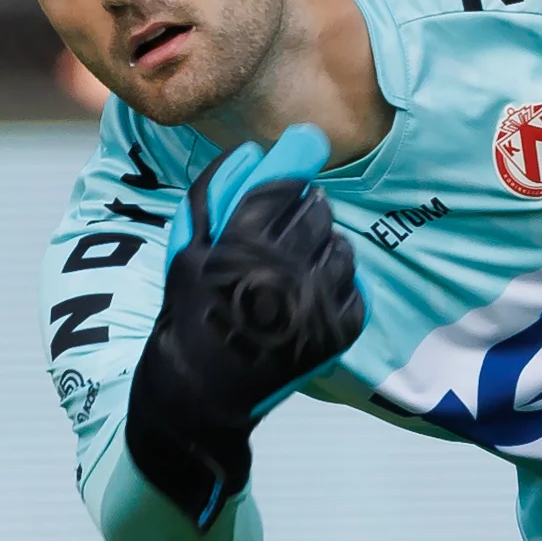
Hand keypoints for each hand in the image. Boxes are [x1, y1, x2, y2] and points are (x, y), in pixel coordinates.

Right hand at [124, 125, 364, 527]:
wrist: (200, 394)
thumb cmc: (189, 314)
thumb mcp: (184, 250)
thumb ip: (215, 194)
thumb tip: (254, 151)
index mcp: (242, 249)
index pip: (287, 183)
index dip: (298, 159)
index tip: (307, 146)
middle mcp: (284, 275)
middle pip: (317, 210)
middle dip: (303, 209)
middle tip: (284, 229)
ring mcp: (315, 307)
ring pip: (342, 246)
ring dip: (324, 246)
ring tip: (296, 267)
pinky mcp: (338, 335)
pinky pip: (357, 286)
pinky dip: (338, 285)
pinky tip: (310, 297)